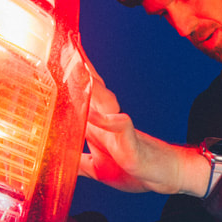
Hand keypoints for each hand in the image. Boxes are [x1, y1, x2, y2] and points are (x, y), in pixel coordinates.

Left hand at [76, 48, 210, 196]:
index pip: (84, 92)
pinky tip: (91, 114)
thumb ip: (79, 162)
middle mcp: (109, 119)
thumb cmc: (133, 170)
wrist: (163, 176)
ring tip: (77, 67)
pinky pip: (118, 126)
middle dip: (80, 66)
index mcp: (99, 124)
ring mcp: (120, 128)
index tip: (62, 51)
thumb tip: (58, 160)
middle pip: (93, 87)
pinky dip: (104, 120)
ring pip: (104, 100)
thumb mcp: (97, 168)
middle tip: (67, 44)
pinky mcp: (130, 142)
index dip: (73, 73)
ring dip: (90, 84)